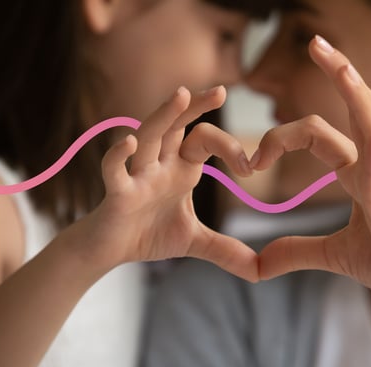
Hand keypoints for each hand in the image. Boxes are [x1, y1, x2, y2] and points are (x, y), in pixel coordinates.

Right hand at [71, 86, 258, 281]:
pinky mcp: (116, 193)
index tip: (249, 169)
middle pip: (177, 125)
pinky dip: (119, 156)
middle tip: (222, 90)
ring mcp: (137, 175)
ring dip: (163, 116)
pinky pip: (115, 170)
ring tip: (181, 95)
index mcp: (180, 169)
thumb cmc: (147, 235)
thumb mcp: (194, 242)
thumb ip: (226, 251)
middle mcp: (160, 164)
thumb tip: (260, 272)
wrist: (109, 251)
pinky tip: (128, 143)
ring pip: (148, 137)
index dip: (229, 148)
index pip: (205, 141)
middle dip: (196, 107)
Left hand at [253, 37, 370, 350]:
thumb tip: (259, 261)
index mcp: (364, 176)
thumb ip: (299, 251)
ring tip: (333, 56)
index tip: (254, 160)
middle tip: (314, 41)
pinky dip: (370, 149)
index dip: (286, 136)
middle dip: (339, 72)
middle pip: (357, 109)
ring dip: (354, 90)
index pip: (324, 135)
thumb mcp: (340, 257)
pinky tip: (363, 130)